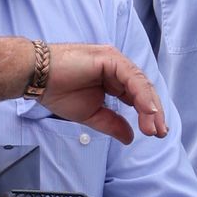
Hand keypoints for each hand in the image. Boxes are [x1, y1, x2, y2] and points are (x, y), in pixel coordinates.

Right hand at [39, 42, 166, 145]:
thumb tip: (130, 137)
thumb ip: (112, 123)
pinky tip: (147, 110)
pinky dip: (141, 95)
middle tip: (160, 133)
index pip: (137, 97)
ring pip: (141, 85)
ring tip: (154, 128)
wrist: (37, 78)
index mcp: (114, 80)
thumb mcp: (91, 114)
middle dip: (153, 114)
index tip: (154, 134)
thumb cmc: (58, 91)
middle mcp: (118, 69)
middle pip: (143, 91)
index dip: (147, 115)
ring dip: (150, 107)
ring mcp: (115, 62)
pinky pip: (131, 78)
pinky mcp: (110, 58)